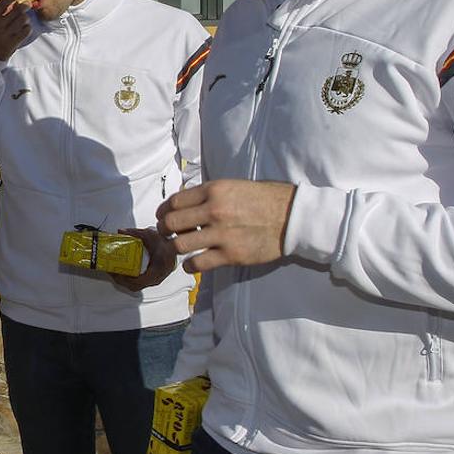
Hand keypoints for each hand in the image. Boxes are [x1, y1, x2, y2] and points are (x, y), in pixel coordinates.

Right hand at [0, 0, 32, 61]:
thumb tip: (15, 2)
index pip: (3, 2)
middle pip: (16, 10)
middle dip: (24, 5)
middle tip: (28, 4)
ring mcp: (4, 35)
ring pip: (23, 20)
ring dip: (25, 18)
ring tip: (23, 20)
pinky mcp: (12, 44)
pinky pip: (25, 31)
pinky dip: (27, 28)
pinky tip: (24, 29)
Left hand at [110, 227, 179, 290]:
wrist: (176, 247)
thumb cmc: (166, 243)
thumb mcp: (149, 235)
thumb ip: (134, 233)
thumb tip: (121, 232)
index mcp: (157, 269)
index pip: (140, 281)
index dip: (126, 279)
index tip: (116, 272)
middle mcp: (156, 277)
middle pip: (135, 286)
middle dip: (121, 280)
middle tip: (111, 271)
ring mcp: (155, 280)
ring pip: (137, 286)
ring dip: (124, 281)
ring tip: (113, 272)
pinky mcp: (152, 279)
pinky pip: (139, 283)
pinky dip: (129, 280)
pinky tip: (123, 273)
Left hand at [155, 180, 295, 273]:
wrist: (292, 217)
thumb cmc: (264, 199)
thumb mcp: (233, 186)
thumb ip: (208, 194)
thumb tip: (184, 204)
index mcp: (214, 190)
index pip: (174, 202)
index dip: (162, 211)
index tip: (161, 217)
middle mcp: (214, 211)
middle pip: (171, 223)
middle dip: (163, 230)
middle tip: (166, 234)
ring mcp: (222, 234)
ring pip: (180, 245)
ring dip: (175, 248)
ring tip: (179, 249)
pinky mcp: (231, 255)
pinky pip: (198, 263)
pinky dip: (190, 266)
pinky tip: (192, 264)